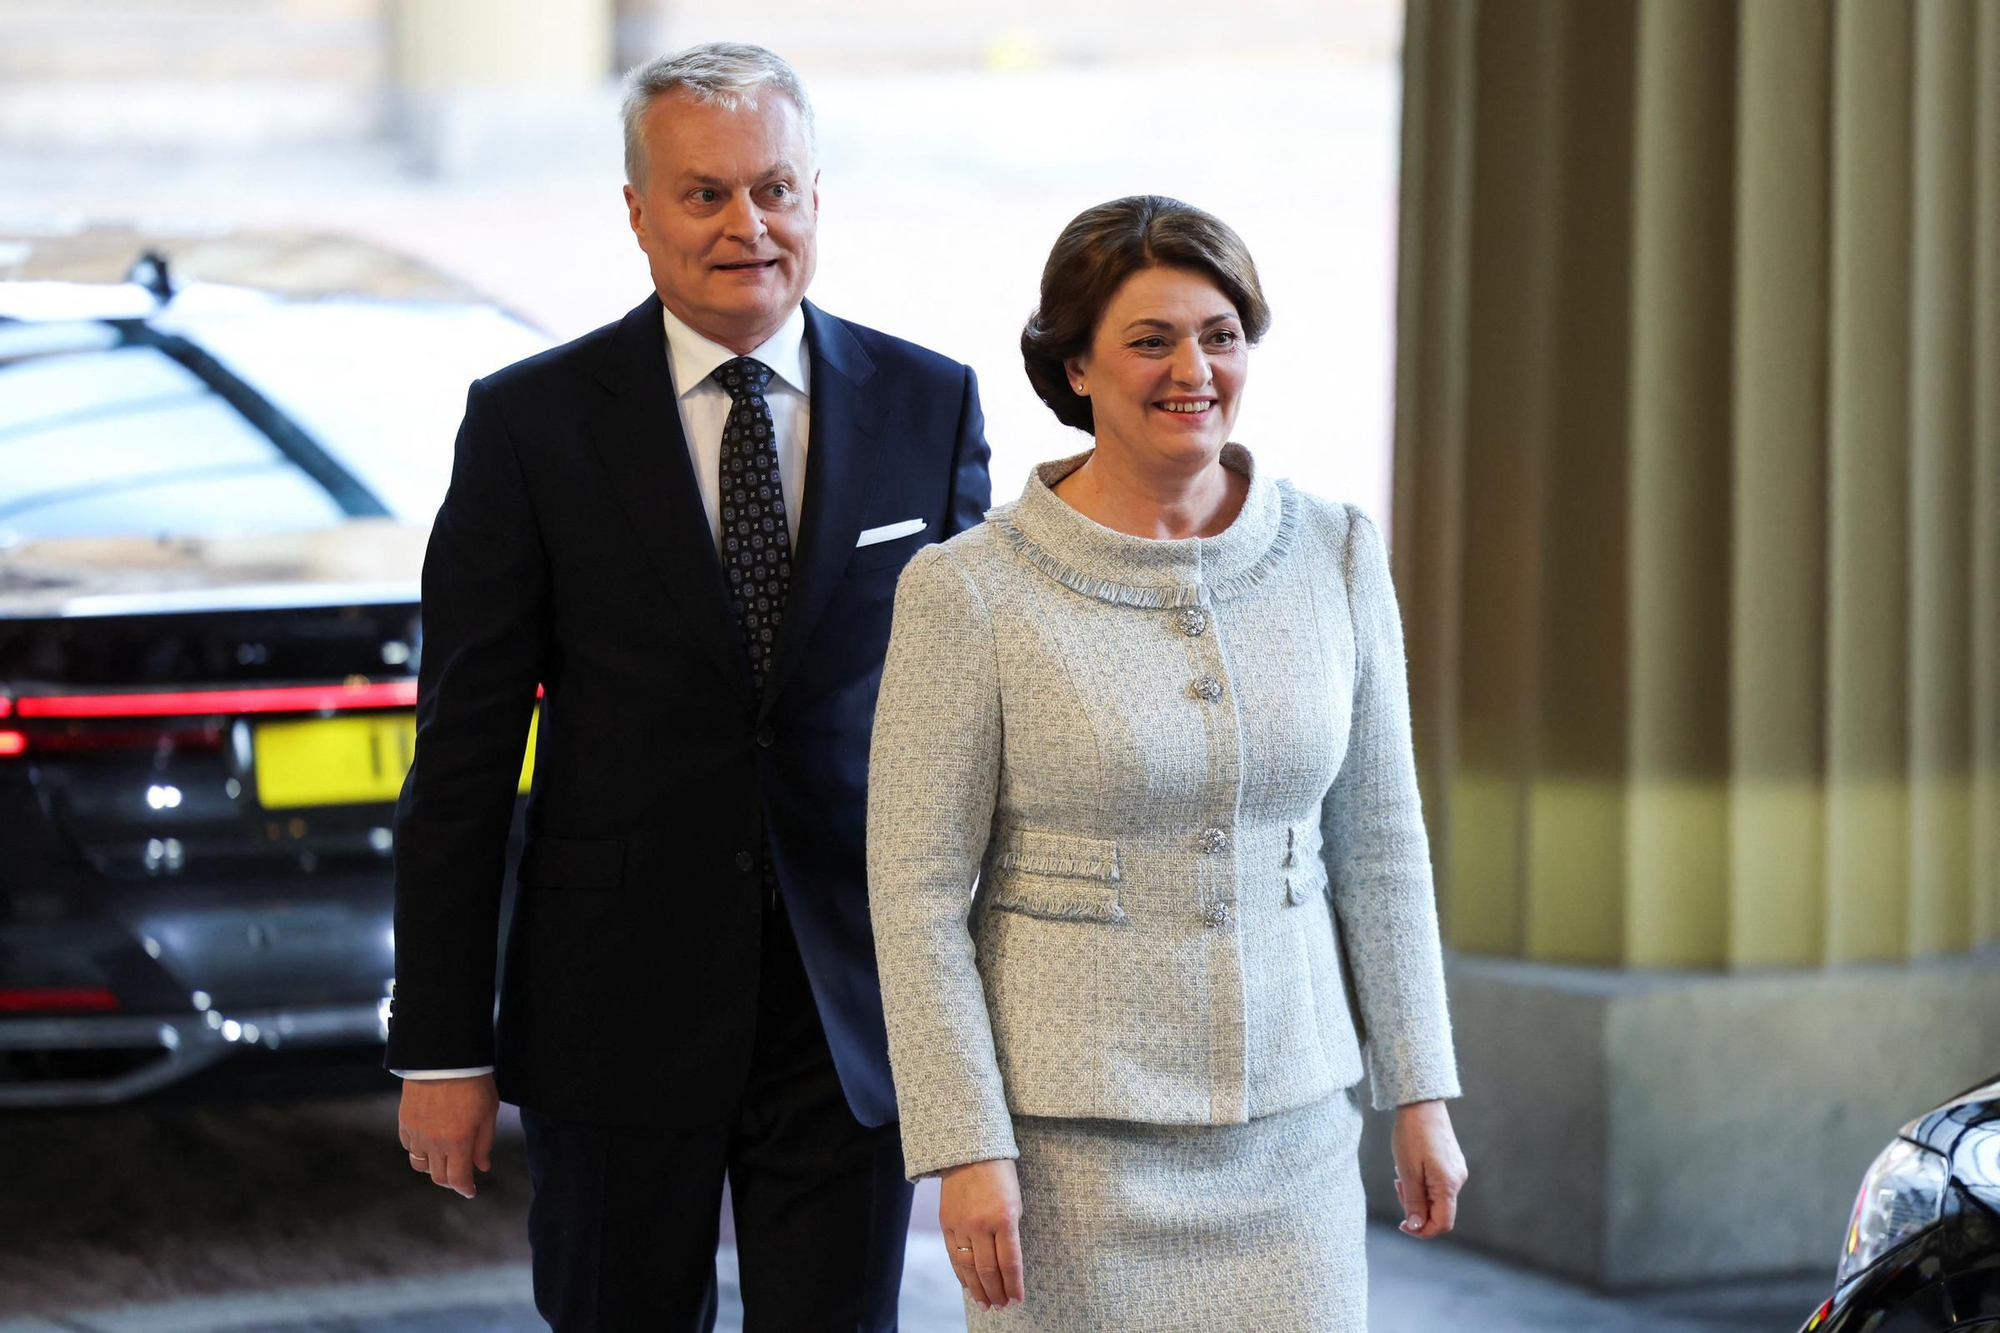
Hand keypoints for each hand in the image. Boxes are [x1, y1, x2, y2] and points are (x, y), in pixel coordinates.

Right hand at [398, 1073, 497, 1198]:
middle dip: (451, 1180)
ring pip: (420, 1165)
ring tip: (444, 1158)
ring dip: (433, 1166)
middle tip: (460, 1174)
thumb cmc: (473, 1082)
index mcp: (459, 1143)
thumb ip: (484, 1143)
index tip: (471, 1191)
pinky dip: (418, 1150)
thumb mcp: (488, 1113)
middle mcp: (435, 1144)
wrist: (444, 1058)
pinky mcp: (404, 1122)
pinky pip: (408, 1147)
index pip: (458, 1179)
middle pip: (438, 1177)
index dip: (465, 1189)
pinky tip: (429, 1141)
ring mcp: (417, 1134)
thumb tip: (482, 1167)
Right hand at [937, 1158, 1025, 1311]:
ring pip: (968, 1268)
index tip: (1017, 1299)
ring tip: (986, 1304)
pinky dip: (961, 1275)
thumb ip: (1011, 1231)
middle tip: (1002, 1307)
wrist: (969, 1151)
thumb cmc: (1000, 1175)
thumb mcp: (1015, 1201)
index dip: (1014, 1285)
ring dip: (978, 1290)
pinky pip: (953, 1256)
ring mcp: (960, 1225)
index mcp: (1004, 1218)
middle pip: (988, 1270)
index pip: (1010, 1262)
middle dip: (997, 1292)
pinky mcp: (946, 1223)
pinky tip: (968, 1286)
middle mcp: (981, 1224)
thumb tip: (1007, 1262)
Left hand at [1391, 1099, 1466, 1238]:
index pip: (1442, 1223)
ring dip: (1418, 1195)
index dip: (1422, 1231)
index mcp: (1449, 1184)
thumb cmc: (1412, 1135)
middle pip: (1439, 1212)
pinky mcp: (1452, 1164)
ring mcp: (1457, 1171)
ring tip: (1402, 1175)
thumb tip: (1417, 1227)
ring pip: (1438, 1199)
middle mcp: (1458, 1180)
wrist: (1422, 1104)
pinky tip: (1411, 1169)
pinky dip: (1423, 1184)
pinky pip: (1439, 1185)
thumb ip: (1414, 1201)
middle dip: (1416, 1209)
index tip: (1402, 1224)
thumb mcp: (1407, 1171)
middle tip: (1398, 1188)